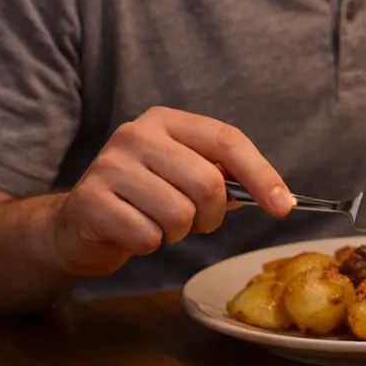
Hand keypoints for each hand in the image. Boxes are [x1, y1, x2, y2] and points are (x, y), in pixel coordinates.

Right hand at [52, 107, 290, 277]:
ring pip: (179, 213)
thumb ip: (226, 178)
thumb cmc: (147, 198)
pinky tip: (133, 231)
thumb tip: (277, 196)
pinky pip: (147, 236)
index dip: (261, 174)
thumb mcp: (186, 176)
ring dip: (178, 232)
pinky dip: (149, 244)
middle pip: (207, 182)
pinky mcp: (90, 201)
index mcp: (167, 121)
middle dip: (211, 215)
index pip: (227, 140)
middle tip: (195, 222)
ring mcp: (109, 165)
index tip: (283, 205)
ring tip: (158, 223)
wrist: (81, 223)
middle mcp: (136, 135)